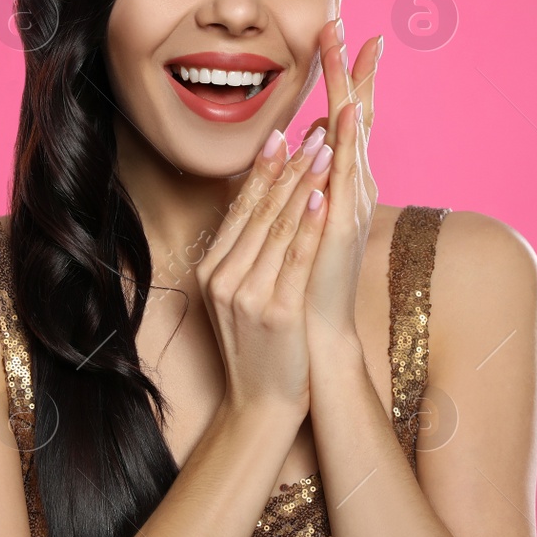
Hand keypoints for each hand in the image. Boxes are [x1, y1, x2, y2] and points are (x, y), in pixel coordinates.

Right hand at [194, 124, 335, 419]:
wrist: (260, 405)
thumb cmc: (258, 349)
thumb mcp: (238, 297)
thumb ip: (244, 256)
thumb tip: (260, 210)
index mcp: (213, 270)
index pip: (241, 208)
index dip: (263, 169)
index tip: (281, 134)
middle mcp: (224, 277)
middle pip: (260, 210)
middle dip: (288, 167)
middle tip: (310, 131)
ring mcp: (248, 294)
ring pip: (279, 227)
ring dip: (302, 183)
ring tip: (322, 150)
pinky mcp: (276, 311)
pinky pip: (296, 258)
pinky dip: (309, 225)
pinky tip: (322, 197)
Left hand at [301, 18, 380, 345]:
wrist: (314, 333)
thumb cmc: (305, 281)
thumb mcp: (300, 222)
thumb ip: (302, 184)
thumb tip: (299, 147)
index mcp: (342, 184)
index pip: (345, 117)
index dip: (345, 74)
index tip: (339, 31)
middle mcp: (353, 187)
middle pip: (354, 113)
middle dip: (351, 67)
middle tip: (344, 21)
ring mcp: (351, 203)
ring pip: (354, 133)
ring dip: (352, 87)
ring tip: (354, 45)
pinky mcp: (342, 224)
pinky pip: (345, 174)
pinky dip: (347, 141)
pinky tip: (345, 110)